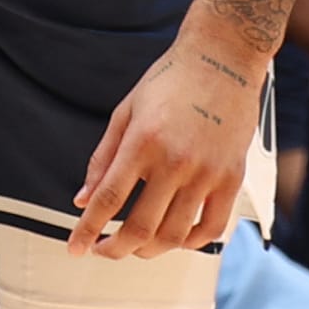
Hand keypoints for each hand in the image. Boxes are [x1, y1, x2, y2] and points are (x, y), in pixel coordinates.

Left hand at [70, 8, 266, 258]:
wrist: (223, 58)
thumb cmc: (171, 80)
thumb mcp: (126, 111)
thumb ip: (103, 158)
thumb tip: (83, 199)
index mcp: (143, 141)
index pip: (108, 199)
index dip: (87, 230)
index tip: (75, 247)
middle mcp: (176, 161)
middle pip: (141, 227)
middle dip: (115, 249)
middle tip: (103, 251)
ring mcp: (208, 173)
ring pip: (175, 235)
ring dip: (149, 251)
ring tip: (136, 247)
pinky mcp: (232, 178)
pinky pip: (212, 227)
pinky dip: (190, 243)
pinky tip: (174, 239)